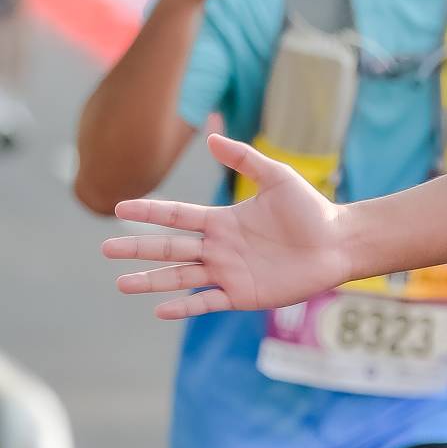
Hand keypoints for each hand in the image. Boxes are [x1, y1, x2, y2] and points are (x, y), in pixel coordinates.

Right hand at [103, 130, 348, 317]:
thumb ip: (244, 159)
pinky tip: (159, 310)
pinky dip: (184, 307)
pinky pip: (207, 302)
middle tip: (106, 251)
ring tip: (121, 284)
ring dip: (151, 281)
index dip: (149, 213)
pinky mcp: (243, 295)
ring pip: (180, 277)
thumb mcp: (277, 177)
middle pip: (169, 248)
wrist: (338, 243)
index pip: (176, 216)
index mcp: (223, 220)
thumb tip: (212, 137)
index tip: (120, 209)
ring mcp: (229, 272)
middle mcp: (219, 247)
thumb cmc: (311, 210)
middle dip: (137, 250)